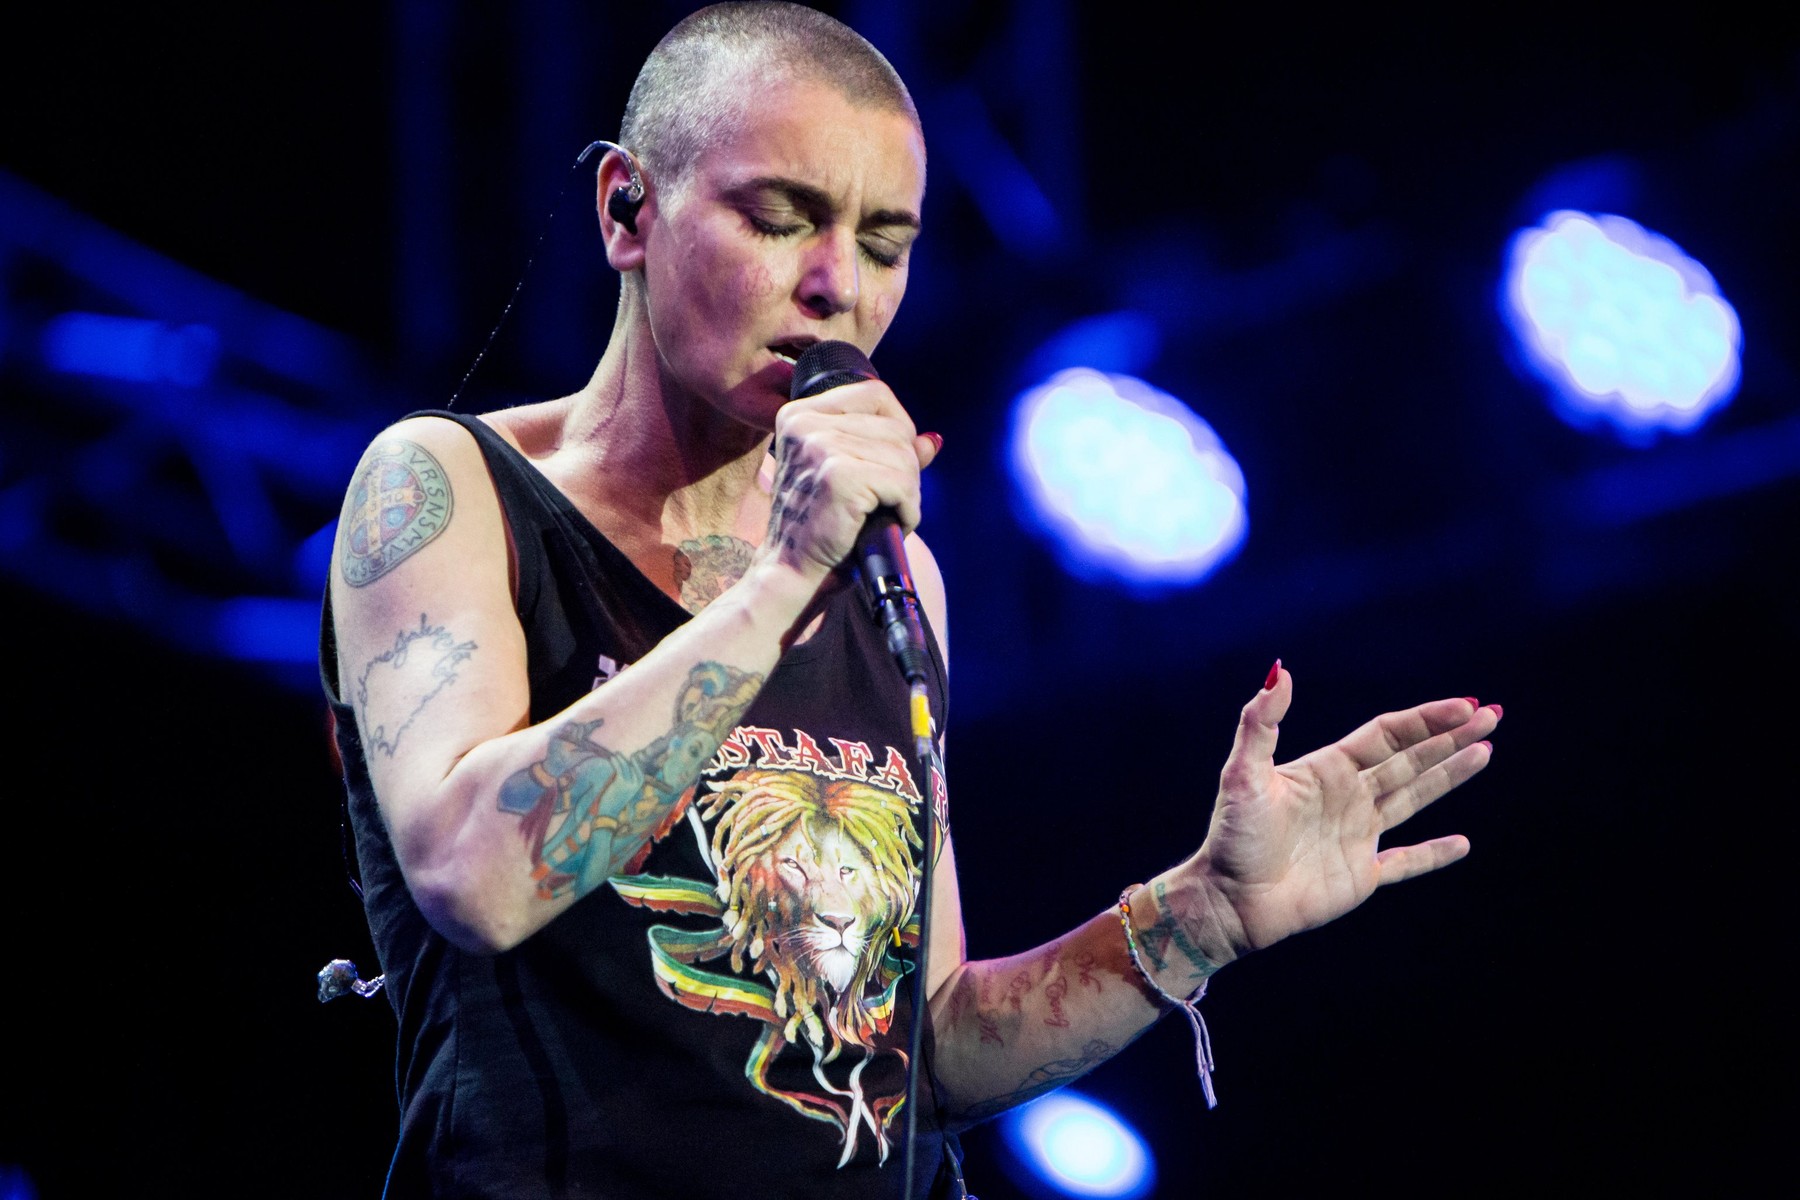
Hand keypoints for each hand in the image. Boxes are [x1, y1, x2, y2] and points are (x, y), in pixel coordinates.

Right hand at [760, 378, 939, 580]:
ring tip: (886, 514)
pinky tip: (891, 523)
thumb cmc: (818, 528)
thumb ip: (887, 451)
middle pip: (895, 428)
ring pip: (904, 457)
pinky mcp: (839, 477)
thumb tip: (932, 440)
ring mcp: (821, 447)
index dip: (898, 426)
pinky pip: (902, 484)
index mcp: (800, 414)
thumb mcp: (847, 477)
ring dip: (908, 493)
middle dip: (906, 469)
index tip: (894, 460)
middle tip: (888, 501)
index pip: (875, 394)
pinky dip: (908, 510)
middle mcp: (806, 423)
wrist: (790, 572)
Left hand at [1156, 664, 1499, 971]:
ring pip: (1414, 799)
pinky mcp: (1360, 876)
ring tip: (1485, 752)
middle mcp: (1348, 798)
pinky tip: (1462, 844)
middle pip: (1409, 760)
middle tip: (1492, 716)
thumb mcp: (1242, 772)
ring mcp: (1357, 836)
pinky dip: (1433, 855)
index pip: (1387, 735)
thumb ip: (1261, 723)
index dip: (1426, 720)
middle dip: (1450, 738)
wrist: (1228, 900)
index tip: (1464, 706)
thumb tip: (1278, 670)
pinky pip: (1406, 863)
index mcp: (1327, 770)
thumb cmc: (1232, 836)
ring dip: (1450, 777)